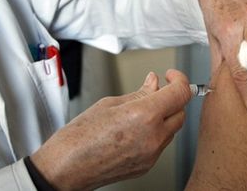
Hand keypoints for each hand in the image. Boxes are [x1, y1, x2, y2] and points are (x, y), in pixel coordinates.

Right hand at [31, 70, 191, 190]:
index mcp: (144, 116)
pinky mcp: (147, 165)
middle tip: (158, 90)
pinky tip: (137, 127)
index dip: (179, 80)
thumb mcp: (110, 104)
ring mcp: (152, 154)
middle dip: (172, 98)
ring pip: (172, 129)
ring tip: (142, 110)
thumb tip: (153, 83)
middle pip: (180, 112)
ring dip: (164, 116)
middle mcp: (153, 136)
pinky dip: (155, 132)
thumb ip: (138, 93)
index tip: (172, 77)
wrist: (66, 169)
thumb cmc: (79, 138)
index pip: (180, 94)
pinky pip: (161, 144)